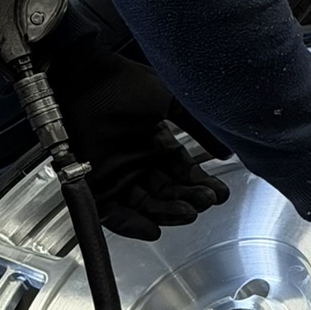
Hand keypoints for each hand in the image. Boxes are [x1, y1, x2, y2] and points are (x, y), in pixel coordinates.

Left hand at [48, 50, 231, 239]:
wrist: (84, 80)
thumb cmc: (122, 83)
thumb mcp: (172, 102)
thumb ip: (199, 128)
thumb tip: (226, 150)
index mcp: (156, 142)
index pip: (182, 172)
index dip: (200, 184)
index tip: (218, 193)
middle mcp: (137, 160)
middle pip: (167, 191)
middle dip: (188, 199)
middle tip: (205, 202)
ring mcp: (116, 174)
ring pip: (146, 205)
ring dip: (167, 213)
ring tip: (188, 213)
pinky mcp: (93, 185)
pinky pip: (114, 214)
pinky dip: (132, 225)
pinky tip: (153, 229)